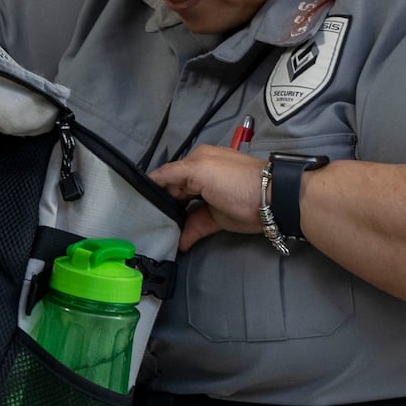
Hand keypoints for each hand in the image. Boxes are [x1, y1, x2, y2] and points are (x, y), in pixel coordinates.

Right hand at [151, 147, 270, 251]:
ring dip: (171, 223)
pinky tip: (175, 244)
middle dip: (159, 208)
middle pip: (173, 194)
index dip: (150, 188)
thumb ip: (172, 176)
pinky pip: (196, 226)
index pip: (165, 175)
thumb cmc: (234, 180)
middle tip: (141, 224)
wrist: (272, 201)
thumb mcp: (199, 170)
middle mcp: (200, 179)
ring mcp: (209, 199)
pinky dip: (186, 235)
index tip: (133, 204)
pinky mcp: (217, 218)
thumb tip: (149, 184)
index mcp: (196, 161)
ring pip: (183, 212)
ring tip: (154, 235)